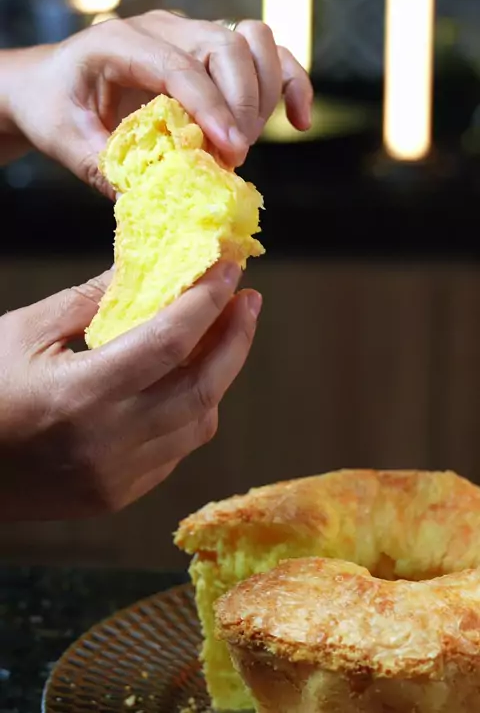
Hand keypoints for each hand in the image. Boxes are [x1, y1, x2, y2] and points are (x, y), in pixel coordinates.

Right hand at [0, 262, 260, 520]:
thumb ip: (91, 301)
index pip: (170, 341)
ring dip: (219, 375)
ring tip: (221, 335)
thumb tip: (149, 271)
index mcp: (81, 395)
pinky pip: (177, 449)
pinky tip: (186, 381)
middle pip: (204, 387)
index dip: (208, 301)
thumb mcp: (25, 332)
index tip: (230, 269)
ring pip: (199, 423)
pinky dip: (192, 410)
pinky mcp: (117, 496)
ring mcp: (117, 478)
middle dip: (236, 338)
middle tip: (247, 299)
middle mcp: (109, 443)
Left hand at [2, 11, 312, 196]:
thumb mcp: (66, 141)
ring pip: (255, 41)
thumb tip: (153, 197)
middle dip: (240, 106)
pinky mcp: (212, 49)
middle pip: (227, 45)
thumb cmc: (54, 106)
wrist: (49, 81)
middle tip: (231, 157)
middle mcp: (163, 27)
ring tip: (243, 143)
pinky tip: (300, 121)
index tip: (232, 150)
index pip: (179, 65)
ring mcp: (192, 33)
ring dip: (264, 95)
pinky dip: (289, 83)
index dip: (211, 107)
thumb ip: (104, 166)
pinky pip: (266, 54)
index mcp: (120, 41)